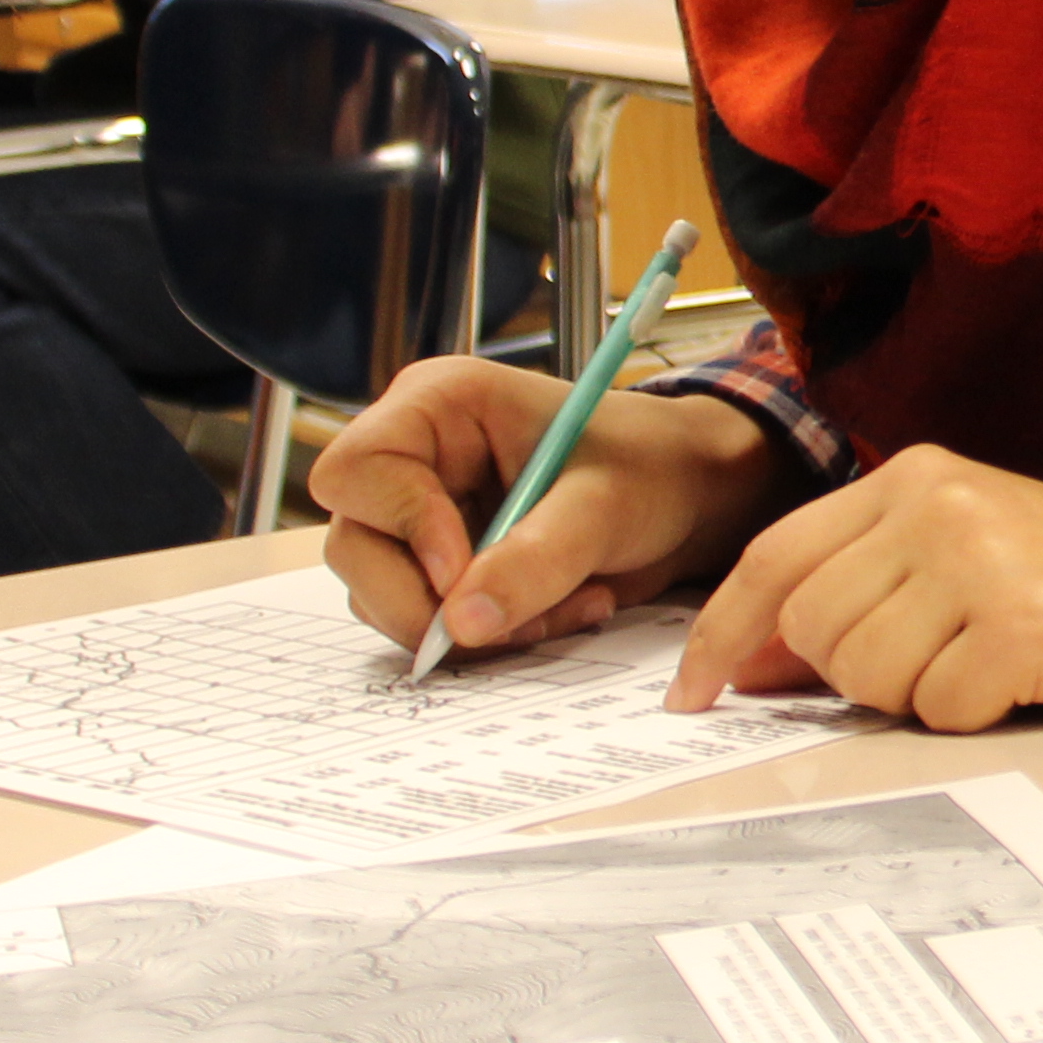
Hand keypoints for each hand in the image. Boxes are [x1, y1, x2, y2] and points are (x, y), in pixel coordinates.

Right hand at [315, 363, 801, 654]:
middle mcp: (413, 459)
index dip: (402, 528)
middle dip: (433, 602)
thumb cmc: (651, 469)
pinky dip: (485, 636)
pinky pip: (424, 621)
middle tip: (525, 616)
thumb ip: (536, 559)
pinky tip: (554, 611)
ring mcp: (418, 516)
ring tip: (565, 604)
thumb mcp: (603, 508)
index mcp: (439, 406)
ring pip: (383, 595)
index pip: (356, 471)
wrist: (687, 498)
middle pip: (355, 548)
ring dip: (470, 626)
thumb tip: (459, 624)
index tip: (465, 571)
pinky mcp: (437, 565)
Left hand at [666, 447, 1042, 734]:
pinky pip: (937, 709)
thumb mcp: (974, 560)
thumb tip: (753, 663)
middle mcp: (938, 502)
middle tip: (941, 672)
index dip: (720, 635)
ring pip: (863, 674)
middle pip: (809, 630)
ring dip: (919, 699)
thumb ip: (865, 591)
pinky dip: (975, 718)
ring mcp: (980, 559)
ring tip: (993, 669)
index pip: (774, 558)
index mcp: (918, 476)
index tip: (694, 694)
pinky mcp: (1021, 624)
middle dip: (854, 678)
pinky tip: (1030, 683)